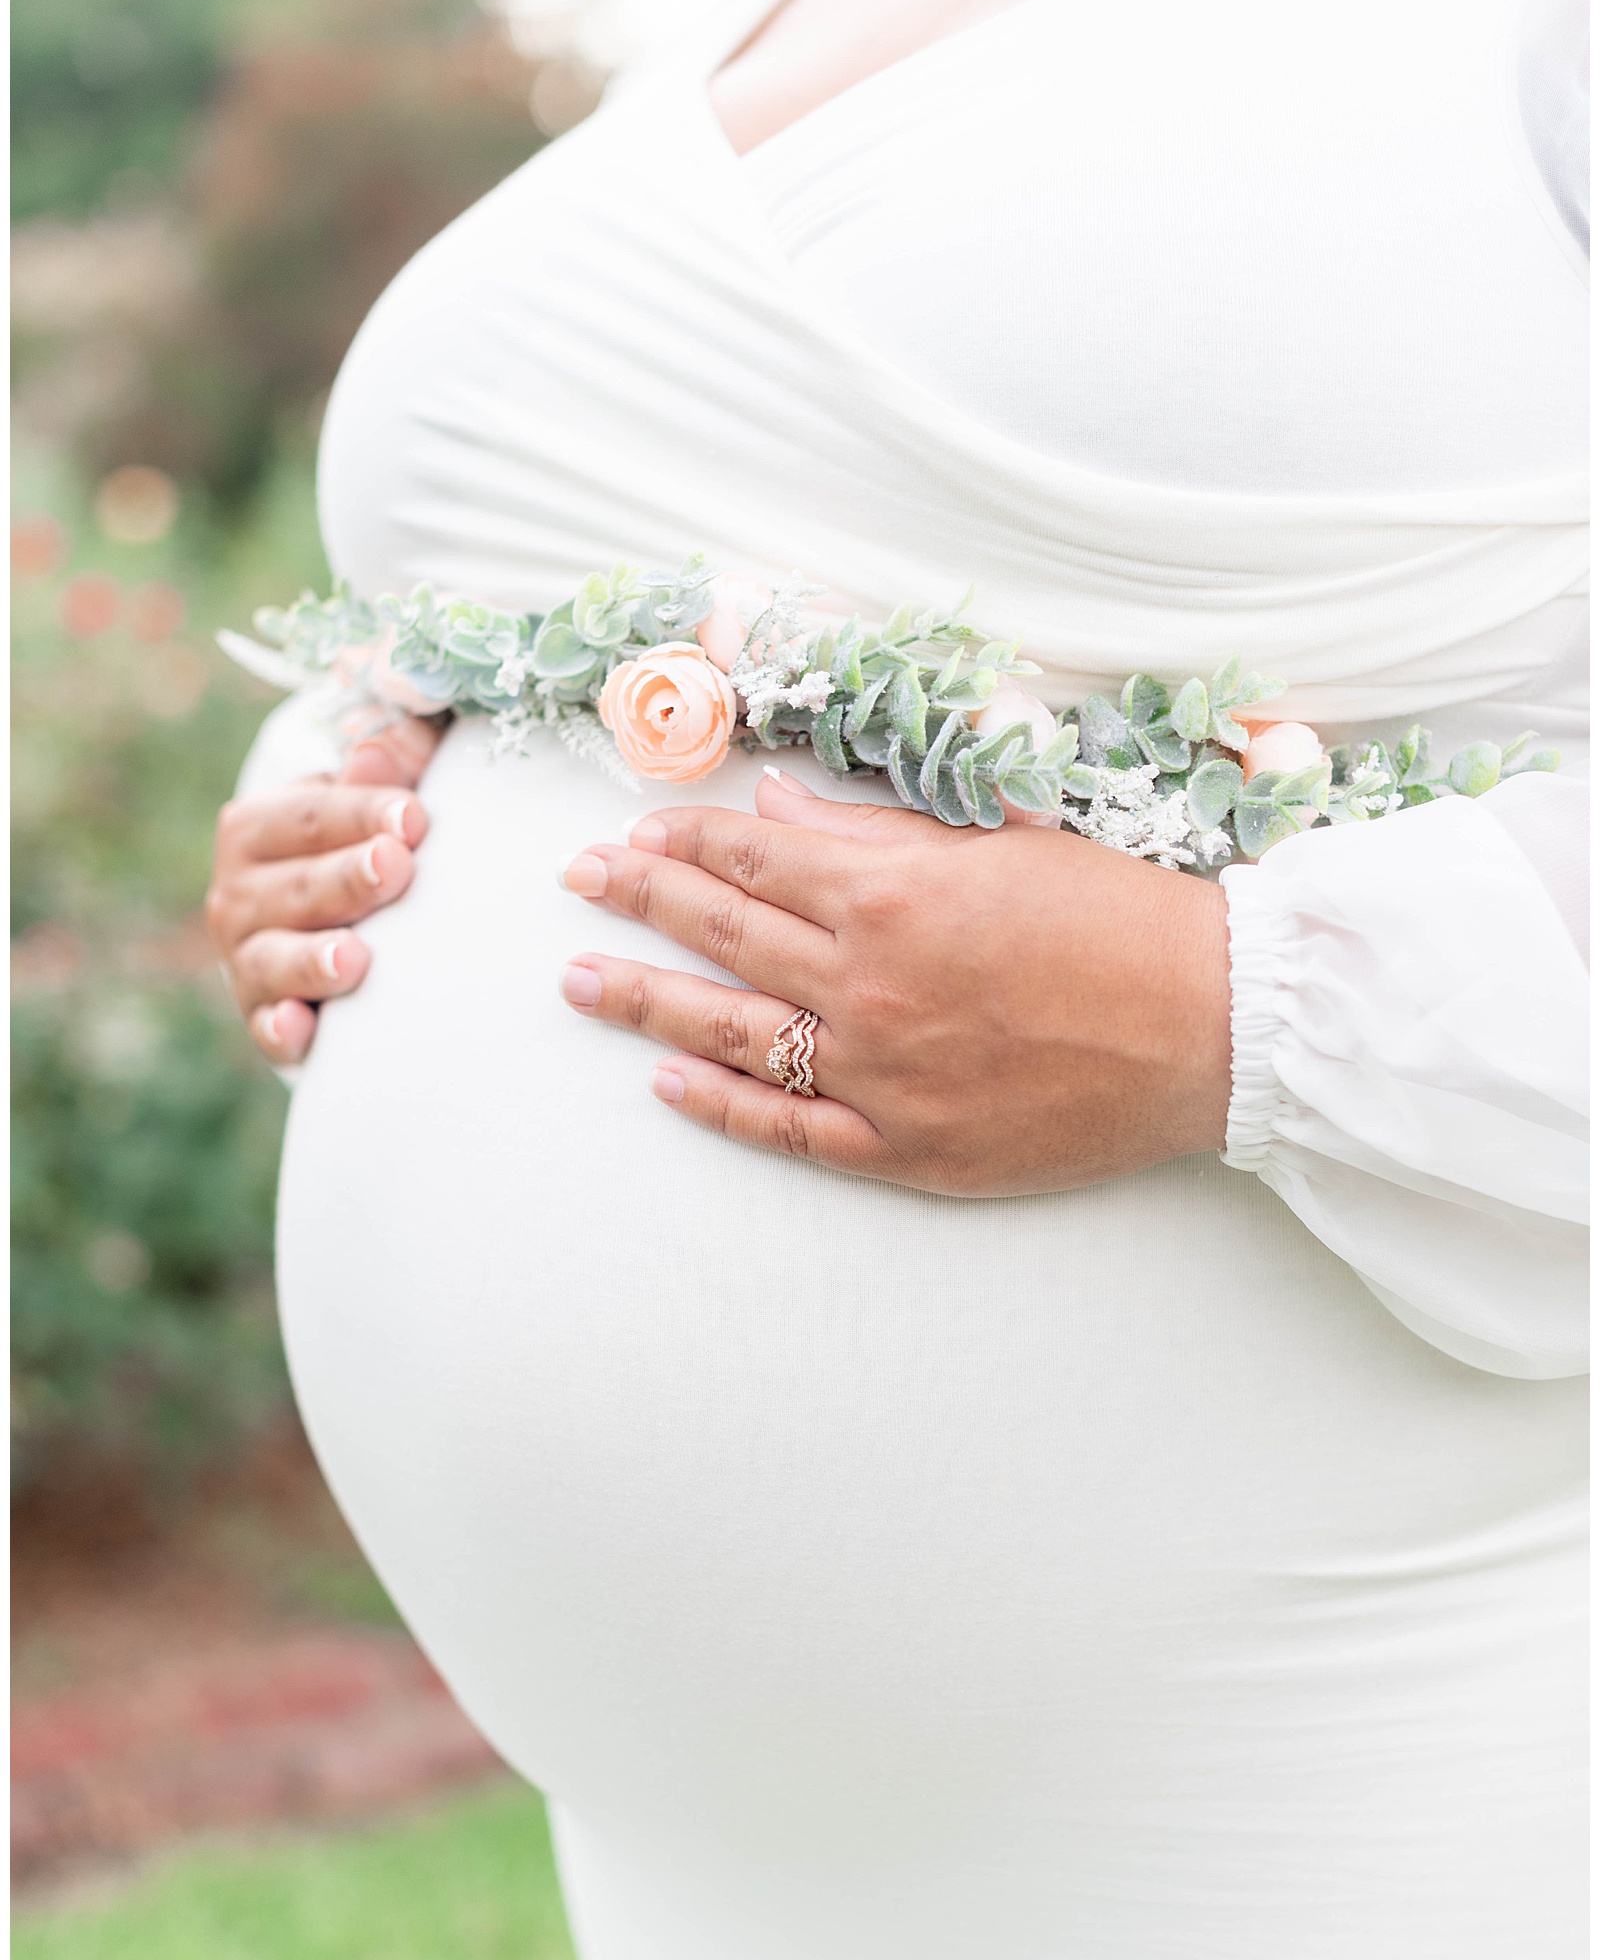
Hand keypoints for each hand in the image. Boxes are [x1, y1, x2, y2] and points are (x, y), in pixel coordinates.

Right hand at [207, 716, 443, 1063]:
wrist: (323, 929)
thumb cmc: (358, 848)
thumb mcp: (369, 801)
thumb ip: (390, 766)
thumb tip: (395, 741)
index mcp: (261, 825)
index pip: (314, 813)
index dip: (363, 812)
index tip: (415, 816)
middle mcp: (239, 890)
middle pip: (298, 885)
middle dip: (347, 879)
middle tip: (396, 868)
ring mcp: (247, 957)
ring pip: (275, 958)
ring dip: (312, 960)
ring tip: (354, 957)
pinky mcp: (262, 1016)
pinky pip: (266, 1027)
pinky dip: (281, 1030)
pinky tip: (302, 1029)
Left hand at [557, 770, 1232, 1194]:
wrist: (1213, 1026)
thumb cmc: (1118, 920)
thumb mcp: (997, 847)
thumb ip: (874, 833)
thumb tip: (772, 811)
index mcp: (894, 895)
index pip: (754, 860)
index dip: (682, 844)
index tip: (632, 835)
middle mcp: (871, 984)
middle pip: (723, 936)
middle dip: (637, 903)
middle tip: (574, 885)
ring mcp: (883, 1074)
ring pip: (735, 1032)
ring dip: (646, 1002)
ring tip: (576, 983)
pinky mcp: (910, 1148)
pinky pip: (792, 1130)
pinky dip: (723, 1106)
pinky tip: (667, 1083)